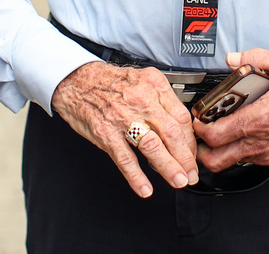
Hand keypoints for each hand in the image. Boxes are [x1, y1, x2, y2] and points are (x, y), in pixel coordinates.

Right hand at [52, 62, 198, 197]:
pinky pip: (125, 158)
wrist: (77, 81)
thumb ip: (161, 100)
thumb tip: (180, 127)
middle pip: (171, 133)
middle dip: (185, 158)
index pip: (181, 116)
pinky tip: (145, 188)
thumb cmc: (109, 82)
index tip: (191, 154)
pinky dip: (136, 176)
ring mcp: (123, 117)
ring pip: (153, 146)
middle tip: (191, 173)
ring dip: (168, 168)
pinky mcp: (106, 133)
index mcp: (154, 84)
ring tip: (177, 181)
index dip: (190, 140)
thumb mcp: (141, 80)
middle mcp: (141, 99)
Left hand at [193, 48, 268, 172]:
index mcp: (260, 119)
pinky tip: (238, 133)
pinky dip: (236, 151)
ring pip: (231, 163)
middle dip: (201, 149)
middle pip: (217, 159)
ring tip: (215, 132)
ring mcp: (267, 154)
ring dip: (218, 151)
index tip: (196, 119)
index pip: (217, 135)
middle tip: (198, 133)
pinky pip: (247, 160)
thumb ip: (257, 57)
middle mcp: (261, 141)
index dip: (200, 129)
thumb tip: (233, 58)